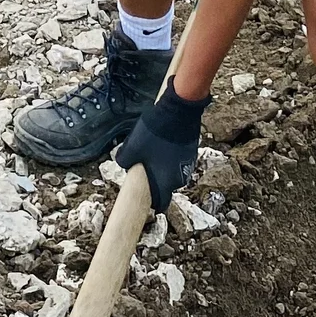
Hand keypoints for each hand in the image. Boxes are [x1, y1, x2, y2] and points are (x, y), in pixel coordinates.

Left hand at [116, 88, 208, 211]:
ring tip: (152, 150)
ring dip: (162, 166)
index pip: (161, 203)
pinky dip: (170, 157)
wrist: (178, 112)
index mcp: (166, 182)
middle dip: (154, 179)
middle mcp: (180, 178)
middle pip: (165, 186)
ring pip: (171, 172)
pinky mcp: (191, 154)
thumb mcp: (132, 147)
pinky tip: (162, 142)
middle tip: (144, 165)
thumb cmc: (155, 133)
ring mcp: (187, 165)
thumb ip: (124, 161)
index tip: (144, 196)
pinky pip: (177, 161)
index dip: (152, 202)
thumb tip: (124, 165)